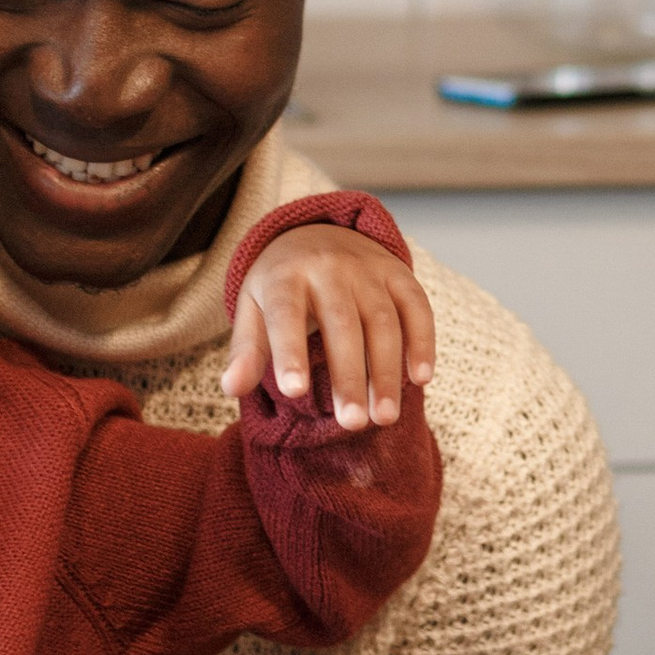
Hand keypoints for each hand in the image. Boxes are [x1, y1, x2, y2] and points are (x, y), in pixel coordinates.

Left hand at [223, 226, 434, 431]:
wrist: (317, 231)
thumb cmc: (281, 286)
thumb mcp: (253, 308)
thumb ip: (246, 349)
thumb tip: (231, 388)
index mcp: (284, 276)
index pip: (285, 314)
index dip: (289, 351)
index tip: (294, 392)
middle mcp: (329, 266)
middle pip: (341, 323)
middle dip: (349, 375)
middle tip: (352, 423)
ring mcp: (368, 268)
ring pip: (383, 319)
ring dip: (387, 371)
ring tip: (385, 417)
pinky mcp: (398, 272)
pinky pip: (417, 305)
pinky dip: (423, 341)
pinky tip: (421, 378)